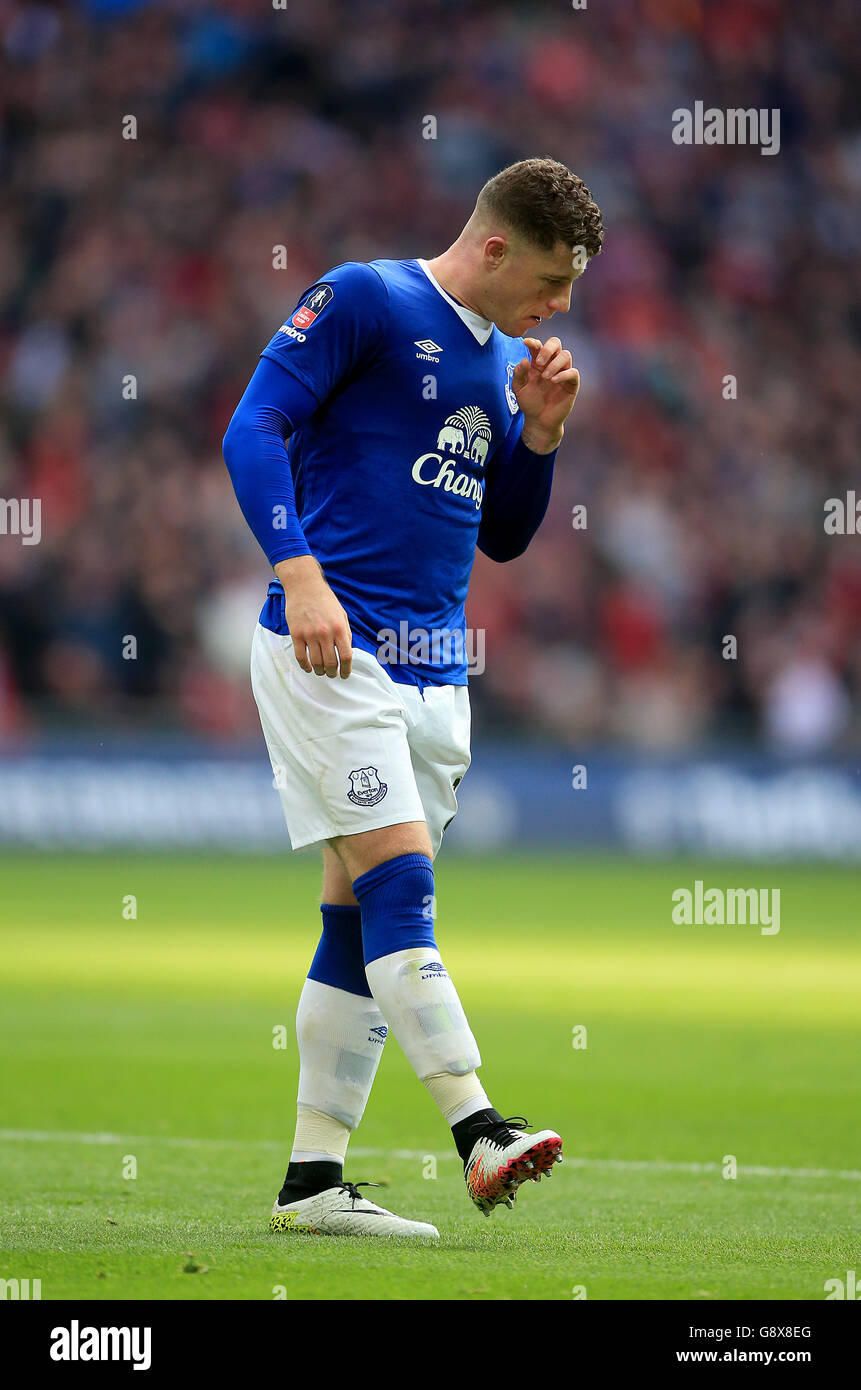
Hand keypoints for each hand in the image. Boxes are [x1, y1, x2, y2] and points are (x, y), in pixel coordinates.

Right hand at [274, 555, 352, 677]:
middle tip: (333, 674)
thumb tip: (346, 652)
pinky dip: (305, 666)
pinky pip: (300, 656)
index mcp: (339, 628)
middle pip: (330, 663)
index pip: (346, 656)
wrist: (305, 586)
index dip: (346, 670)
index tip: (345, 674)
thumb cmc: (325, 600)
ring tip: (321, 672)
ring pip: (316, 662)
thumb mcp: (342, 615)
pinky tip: (308, 668)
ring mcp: (309, 634)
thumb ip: (345, 634)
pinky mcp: (296, 634)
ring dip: (319, 671)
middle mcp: (325, 633)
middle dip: (333, 672)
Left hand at [512, 337, 579, 452]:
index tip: (526, 343)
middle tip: (539, 362)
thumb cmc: (529, 403)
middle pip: (556, 344)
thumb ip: (519, 374)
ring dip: (555, 363)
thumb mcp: (518, 388)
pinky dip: (564, 374)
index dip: (534, 342)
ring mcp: (562, 373)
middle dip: (548, 348)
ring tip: (545, 377)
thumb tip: (524, 360)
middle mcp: (551, 364)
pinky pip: (573, 372)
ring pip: (565, 355)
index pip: (539, 346)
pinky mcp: (571, 384)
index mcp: (538, 362)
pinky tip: (554, 381)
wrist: (539, 421)